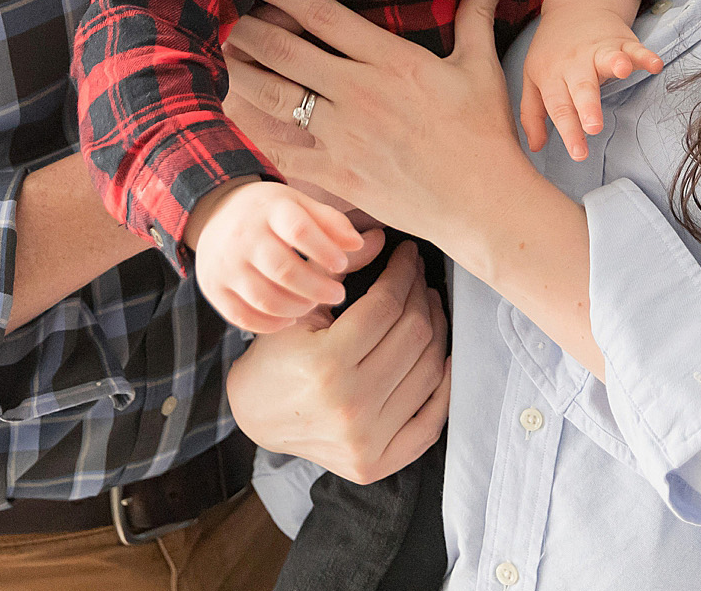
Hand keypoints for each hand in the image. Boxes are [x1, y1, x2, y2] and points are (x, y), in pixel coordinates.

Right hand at [184, 178, 368, 333]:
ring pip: (264, 298)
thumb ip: (331, 222)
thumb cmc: (270, 213)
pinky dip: (270, 324)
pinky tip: (289, 317)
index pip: (299, 230)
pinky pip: (243, 316)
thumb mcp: (299, 204)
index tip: (342, 264)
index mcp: (269, 209)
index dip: (324, 250)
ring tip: (313, 304)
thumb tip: (359, 244)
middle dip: (317, 288)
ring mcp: (225, 264)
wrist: (215, 213)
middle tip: (337, 295)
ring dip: (296, 307)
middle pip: (283, 269)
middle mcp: (243, 236)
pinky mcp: (213, 288)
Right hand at [225, 239, 450, 483]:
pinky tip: (440, 357)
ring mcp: (367, 440)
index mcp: (326, 365)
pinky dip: (443, 387)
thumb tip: (382, 238)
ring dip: (436, 330)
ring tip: (427, 306)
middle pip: (413, 335)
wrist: (257, 416)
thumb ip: (336, 272)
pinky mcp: (377, 463)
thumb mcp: (296, 309)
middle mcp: (350, 407)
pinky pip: (430, 423)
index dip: (403, 273)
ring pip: (428, 371)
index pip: (386, 306)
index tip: (407, 255)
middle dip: (420, 294)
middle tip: (417, 276)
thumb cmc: (275, 357)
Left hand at [226, 0, 535, 251]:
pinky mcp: (336, 176)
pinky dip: (251, 130)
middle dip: (247, 29)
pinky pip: (280, 149)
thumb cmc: (484, 134)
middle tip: (222, 13)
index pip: (323, 16)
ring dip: (239, 73)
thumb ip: (477, 15)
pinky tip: (232, 113)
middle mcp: (360, 93)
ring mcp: (344, 137)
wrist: (483, 204)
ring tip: (217, 56)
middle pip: (285, 51)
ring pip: (273, 97)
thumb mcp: (482, 67)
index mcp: (392, 60)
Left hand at [518, 0, 661, 160]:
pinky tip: (655, 64)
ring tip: (624, 71)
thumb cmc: (552, 52)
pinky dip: (646, 55)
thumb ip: (533, 114)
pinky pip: (635, 48)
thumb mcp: (533, 79)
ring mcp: (598, 50)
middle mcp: (574, 63)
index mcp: (552, 76)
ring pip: (607, 59)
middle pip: (582, 87)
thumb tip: (536, 147)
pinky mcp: (621, 41)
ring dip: (616, 64)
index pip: (559, 107)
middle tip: (593, 127)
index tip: (579, 154)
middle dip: (588, 106)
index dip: (569, 132)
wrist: (573, 8)